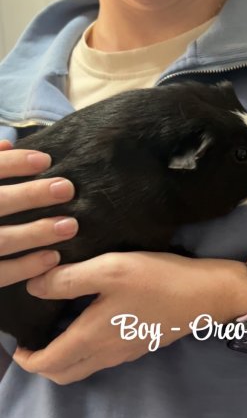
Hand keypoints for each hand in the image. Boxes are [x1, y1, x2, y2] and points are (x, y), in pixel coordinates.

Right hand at [0, 139, 77, 286]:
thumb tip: (6, 144)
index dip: (13, 163)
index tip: (45, 160)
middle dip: (31, 195)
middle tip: (66, 188)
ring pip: (1, 240)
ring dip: (36, 233)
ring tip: (69, 225)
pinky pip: (0, 274)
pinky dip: (25, 266)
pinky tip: (52, 257)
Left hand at [12, 250, 235, 383]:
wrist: (207, 294)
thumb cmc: (158, 280)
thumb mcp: (110, 270)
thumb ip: (69, 279)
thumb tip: (35, 287)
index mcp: (93, 337)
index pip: (49, 364)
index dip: (26, 359)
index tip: (18, 342)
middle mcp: (107, 353)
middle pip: (64, 373)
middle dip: (43, 364)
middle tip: (33, 341)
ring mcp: (126, 352)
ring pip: (84, 367)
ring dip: (64, 357)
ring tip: (56, 329)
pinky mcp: (140, 345)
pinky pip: (102, 357)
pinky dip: (84, 350)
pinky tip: (89, 322)